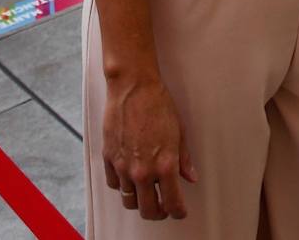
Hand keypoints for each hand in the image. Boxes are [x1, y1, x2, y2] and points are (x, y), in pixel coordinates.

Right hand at [102, 75, 196, 220]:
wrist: (132, 86)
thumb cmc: (157, 103)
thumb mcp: (179, 132)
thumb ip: (184, 159)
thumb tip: (189, 176)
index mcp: (165, 165)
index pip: (173, 204)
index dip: (178, 212)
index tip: (179, 210)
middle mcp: (143, 170)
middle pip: (149, 210)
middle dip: (158, 212)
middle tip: (162, 206)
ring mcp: (123, 165)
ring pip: (129, 201)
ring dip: (139, 200)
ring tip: (145, 193)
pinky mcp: (109, 157)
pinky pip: (114, 183)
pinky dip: (122, 185)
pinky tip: (129, 177)